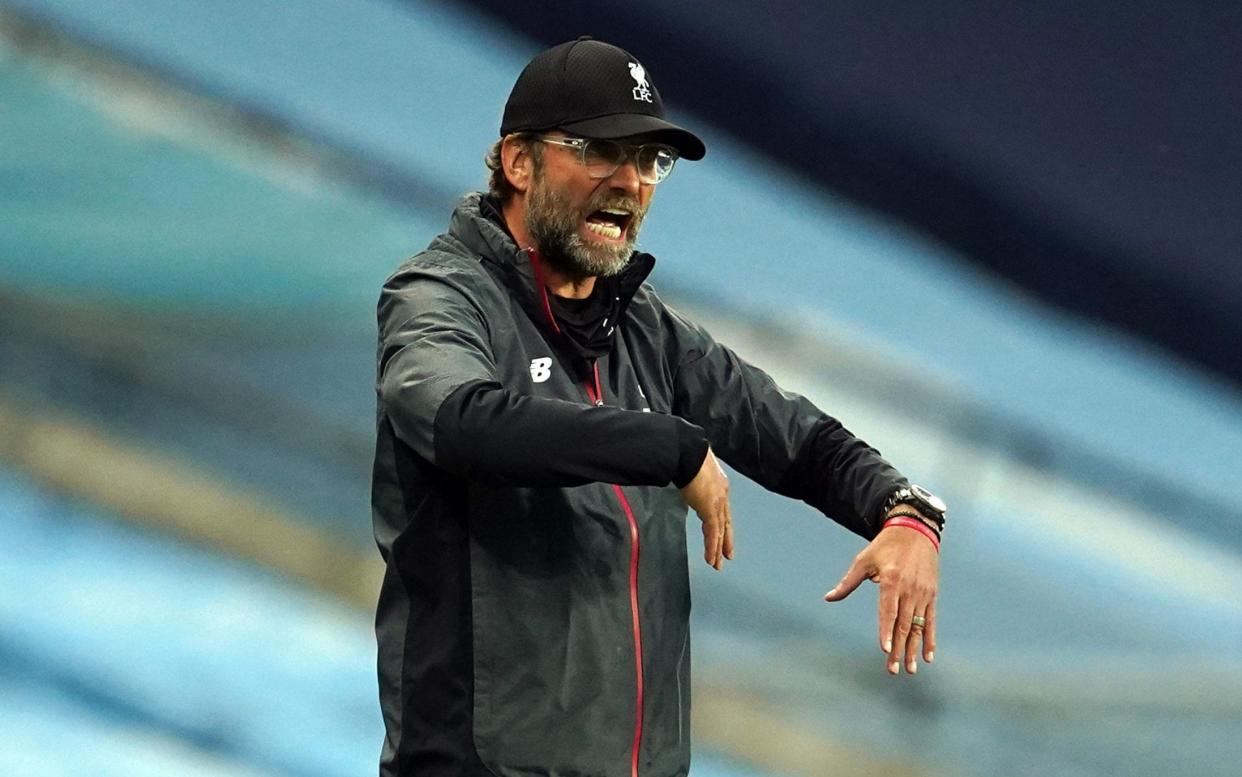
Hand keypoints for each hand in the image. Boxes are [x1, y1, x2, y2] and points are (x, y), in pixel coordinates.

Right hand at [679, 447, 733, 569]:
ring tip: (717, 564)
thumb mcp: (692, 470)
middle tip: (727, 556)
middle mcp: (722, 495)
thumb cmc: (687, 455)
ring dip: (718, 549)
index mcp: (720, 485)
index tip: (723, 534)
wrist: (688, 452)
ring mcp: (718, 502)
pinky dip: (712, 547)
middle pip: (725, 522)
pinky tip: (711, 558)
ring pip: (720, 531)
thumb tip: (686, 480)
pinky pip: (713, 532)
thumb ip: (692, 479)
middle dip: (726, 540)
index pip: (722, 509)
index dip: (723, 523)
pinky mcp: (711, 508)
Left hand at [823, 523, 938, 674]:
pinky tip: (928, 656)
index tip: (885, 649)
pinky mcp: (931, 595)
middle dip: (898, 649)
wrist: (915, 530)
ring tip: (910, 669)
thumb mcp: (864, 560)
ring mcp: (922, 594)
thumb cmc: (885, 546)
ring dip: (913, 649)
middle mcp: (909, 589)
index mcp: (890, 580)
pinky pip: (931, 621)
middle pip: (903, 625)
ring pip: (918, 627)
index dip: (886, 631)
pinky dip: (930, 639)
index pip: (888, 611)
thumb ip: (848, 582)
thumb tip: (828, 598)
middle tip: (893, 670)